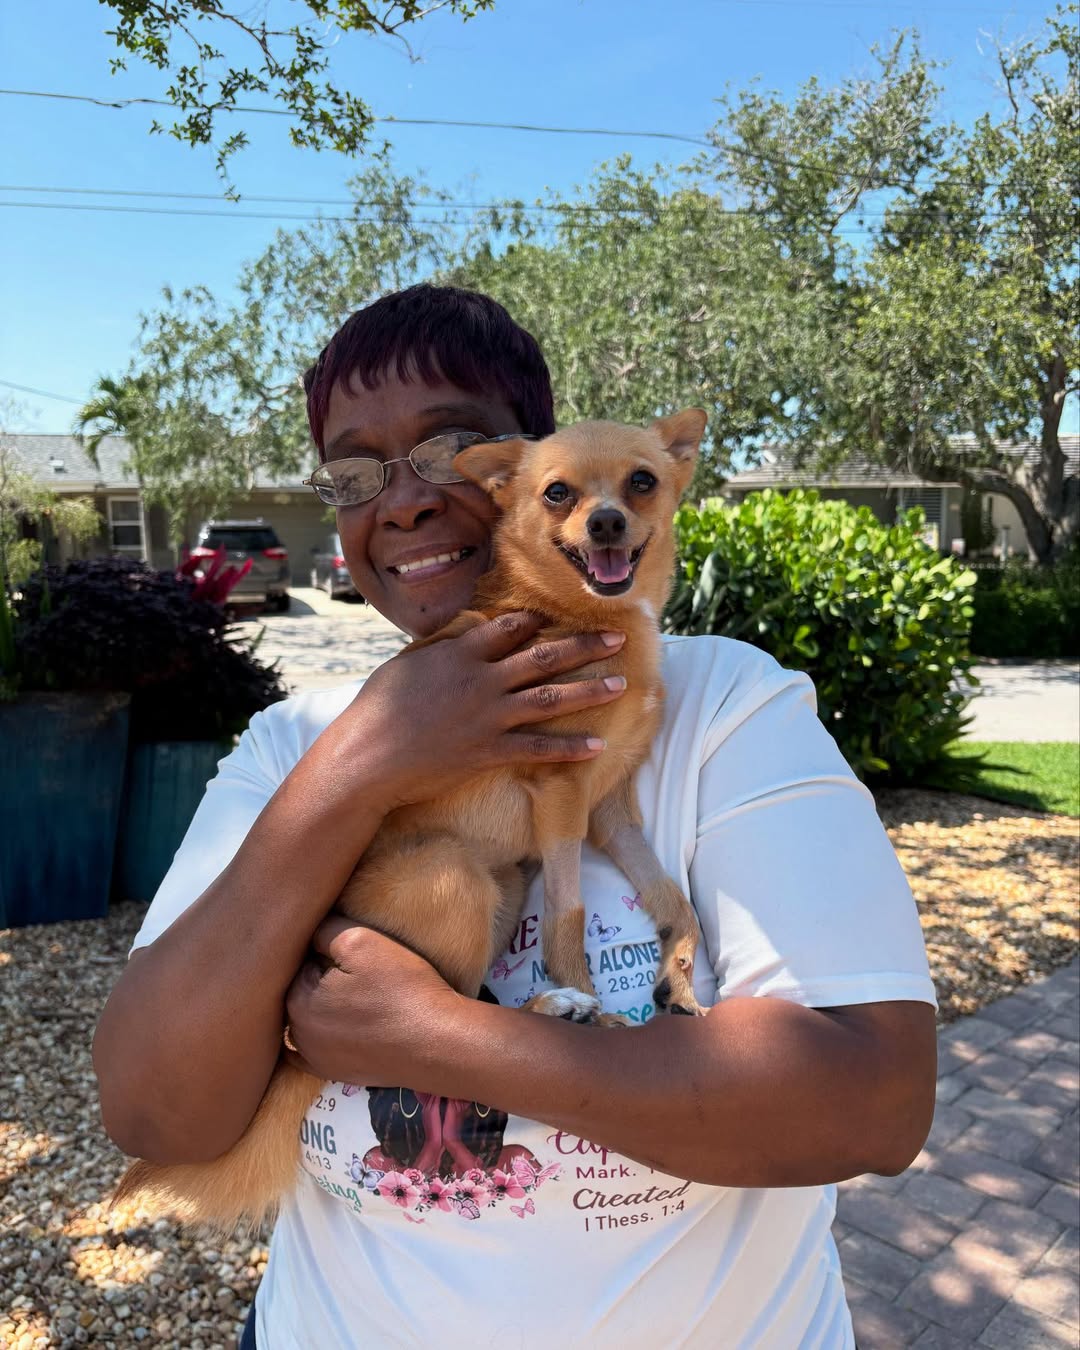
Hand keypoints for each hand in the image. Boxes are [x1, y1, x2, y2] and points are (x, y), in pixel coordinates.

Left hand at [283, 916, 462, 1087]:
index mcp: (298, 998)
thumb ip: (323, 931)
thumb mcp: (360, 940)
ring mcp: (315, 1059)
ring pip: (309, 1020)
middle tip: (360, 973)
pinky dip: (322, 1038)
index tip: (352, 953)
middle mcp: (298, 1033)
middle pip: (303, 991)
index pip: (301, 961)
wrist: (437, 1043)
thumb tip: (306, 931)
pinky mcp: (335, 1074)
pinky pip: (313, 1054)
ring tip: (360, 998)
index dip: (325, 951)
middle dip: (321, 979)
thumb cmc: (401, 988)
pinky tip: (340, 1028)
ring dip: (324, 1007)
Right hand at [338, 611, 626, 807]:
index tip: (561, 616)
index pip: (509, 627)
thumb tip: (455, 639)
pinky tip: (597, 745)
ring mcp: (488, 716)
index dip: (538, 620)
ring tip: (621, 683)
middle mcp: (482, 679)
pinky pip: (538, 749)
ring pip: (550, 698)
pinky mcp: (488, 751)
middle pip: (544, 656)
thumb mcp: (405, 665)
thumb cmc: (376, 710)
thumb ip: (439, 651)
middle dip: (585, 646)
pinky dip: (569, 747)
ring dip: (590, 690)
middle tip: (617, 637)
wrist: (366, 757)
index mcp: (460, 652)